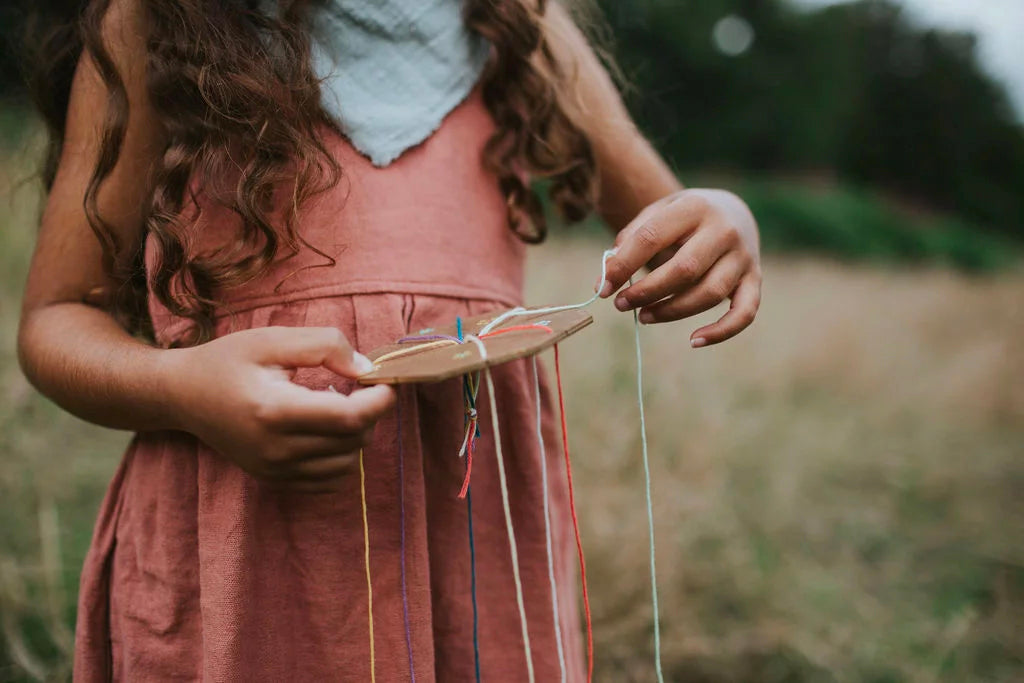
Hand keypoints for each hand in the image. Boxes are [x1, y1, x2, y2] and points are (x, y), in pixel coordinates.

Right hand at [161, 326, 394, 489]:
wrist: (182, 395)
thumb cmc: (226, 361)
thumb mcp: (272, 339)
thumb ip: (323, 346)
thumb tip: (366, 369)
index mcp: (274, 411)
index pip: (349, 418)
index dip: (379, 400)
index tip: (386, 381)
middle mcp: (275, 449)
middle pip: (353, 441)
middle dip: (370, 412)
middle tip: (358, 385)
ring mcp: (274, 470)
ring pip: (347, 463)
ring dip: (356, 435)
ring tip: (337, 405)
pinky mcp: (274, 480)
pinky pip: (328, 479)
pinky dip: (340, 456)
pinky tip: (327, 430)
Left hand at [600, 188, 761, 346]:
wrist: (733, 211)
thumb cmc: (684, 219)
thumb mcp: (658, 214)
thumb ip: (631, 240)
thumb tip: (605, 279)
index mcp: (695, 206)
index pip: (652, 237)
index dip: (624, 265)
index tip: (603, 287)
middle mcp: (724, 230)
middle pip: (684, 269)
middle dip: (647, 291)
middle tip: (621, 304)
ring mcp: (744, 257)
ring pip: (709, 294)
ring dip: (672, 311)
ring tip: (644, 317)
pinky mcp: (755, 280)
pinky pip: (744, 313)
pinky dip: (721, 331)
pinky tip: (694, 341)